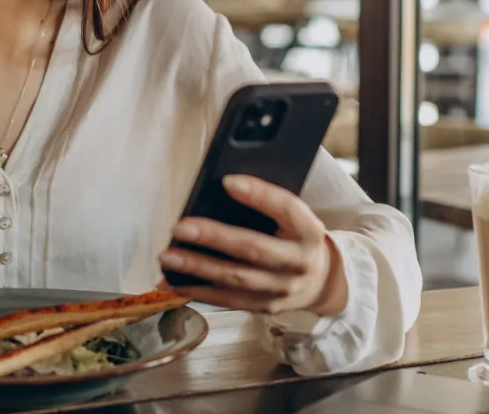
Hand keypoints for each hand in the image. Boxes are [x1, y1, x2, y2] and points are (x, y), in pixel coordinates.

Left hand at [159, 175, 348, 316]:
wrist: (320, 281)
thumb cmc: (296, 239)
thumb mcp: (294, 218)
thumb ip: (267, 205)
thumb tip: (221, 189)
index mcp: (310, 230)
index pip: (286, 207)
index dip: (259, 194)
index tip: (227, 181)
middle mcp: (300, 262)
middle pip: (254, 248)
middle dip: (214, 237)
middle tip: (180, 228)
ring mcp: (283, 289)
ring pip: (237, 279)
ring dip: (198, 268)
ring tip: (168, 257)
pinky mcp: (267, 307)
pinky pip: (229, 300)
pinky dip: (199, 291)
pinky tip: (174, 283)